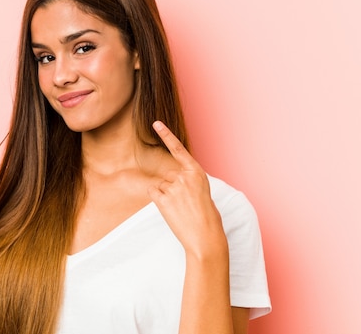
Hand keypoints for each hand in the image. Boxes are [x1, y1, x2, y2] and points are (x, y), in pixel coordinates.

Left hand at [148, 121, 227, 258]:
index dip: (166, 135)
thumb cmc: (207, 217)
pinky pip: (154, 193)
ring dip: (167, 197)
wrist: (205, 237)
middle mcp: (184, 176)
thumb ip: (188, 182)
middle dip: (173, 188)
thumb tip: (171, 181)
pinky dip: (158, 200)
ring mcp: (173, 187)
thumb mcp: (202, 192)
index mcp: (197, 173)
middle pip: (169, 176)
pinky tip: (170, 210)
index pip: (178, 150)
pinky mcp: (163, 199)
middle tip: (186, 205)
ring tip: (181, 210)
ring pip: (162, 186)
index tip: (156, 124)